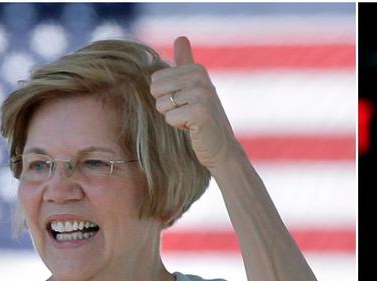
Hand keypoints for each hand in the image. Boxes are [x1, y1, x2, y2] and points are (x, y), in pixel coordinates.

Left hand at [149, 36, 239, 169]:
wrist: (221, 147)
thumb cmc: (203, 118)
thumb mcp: (194, 86)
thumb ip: (185, 62)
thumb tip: (181, 37)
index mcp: (197, 69)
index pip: (156, 79)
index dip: (167, 95)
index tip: (186, 103)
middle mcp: (201, 78)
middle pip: (156, 90)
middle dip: (167, 106)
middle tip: (187, 113)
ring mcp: (202, 94)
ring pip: (162, 105)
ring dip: (173, 117)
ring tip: (191, 120)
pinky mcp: (200, 112)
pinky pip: (170, 118)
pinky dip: (179, 127)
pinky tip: (194, 128)